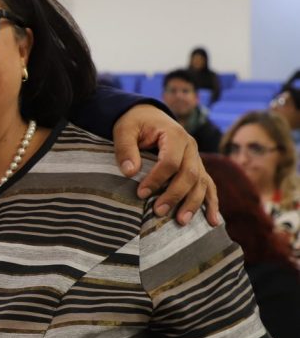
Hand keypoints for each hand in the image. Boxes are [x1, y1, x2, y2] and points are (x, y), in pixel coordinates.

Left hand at [112, 105, 220, 226]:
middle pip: (190, 175)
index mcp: (175, 135)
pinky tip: (213, 221)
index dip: (157, 179)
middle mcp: (191, 147)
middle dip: (175, 195)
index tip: (141, 193)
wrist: (148, 115)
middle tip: (158, 212)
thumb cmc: (135, 123)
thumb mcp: (125, 129)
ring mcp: (197, 158)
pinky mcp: (197, 167)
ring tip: (181, 222)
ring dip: (193, 203)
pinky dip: (212, 203)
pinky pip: (209, 185)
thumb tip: (129, 172)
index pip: (170, 162)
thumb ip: (125, 148)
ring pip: (202, 183)